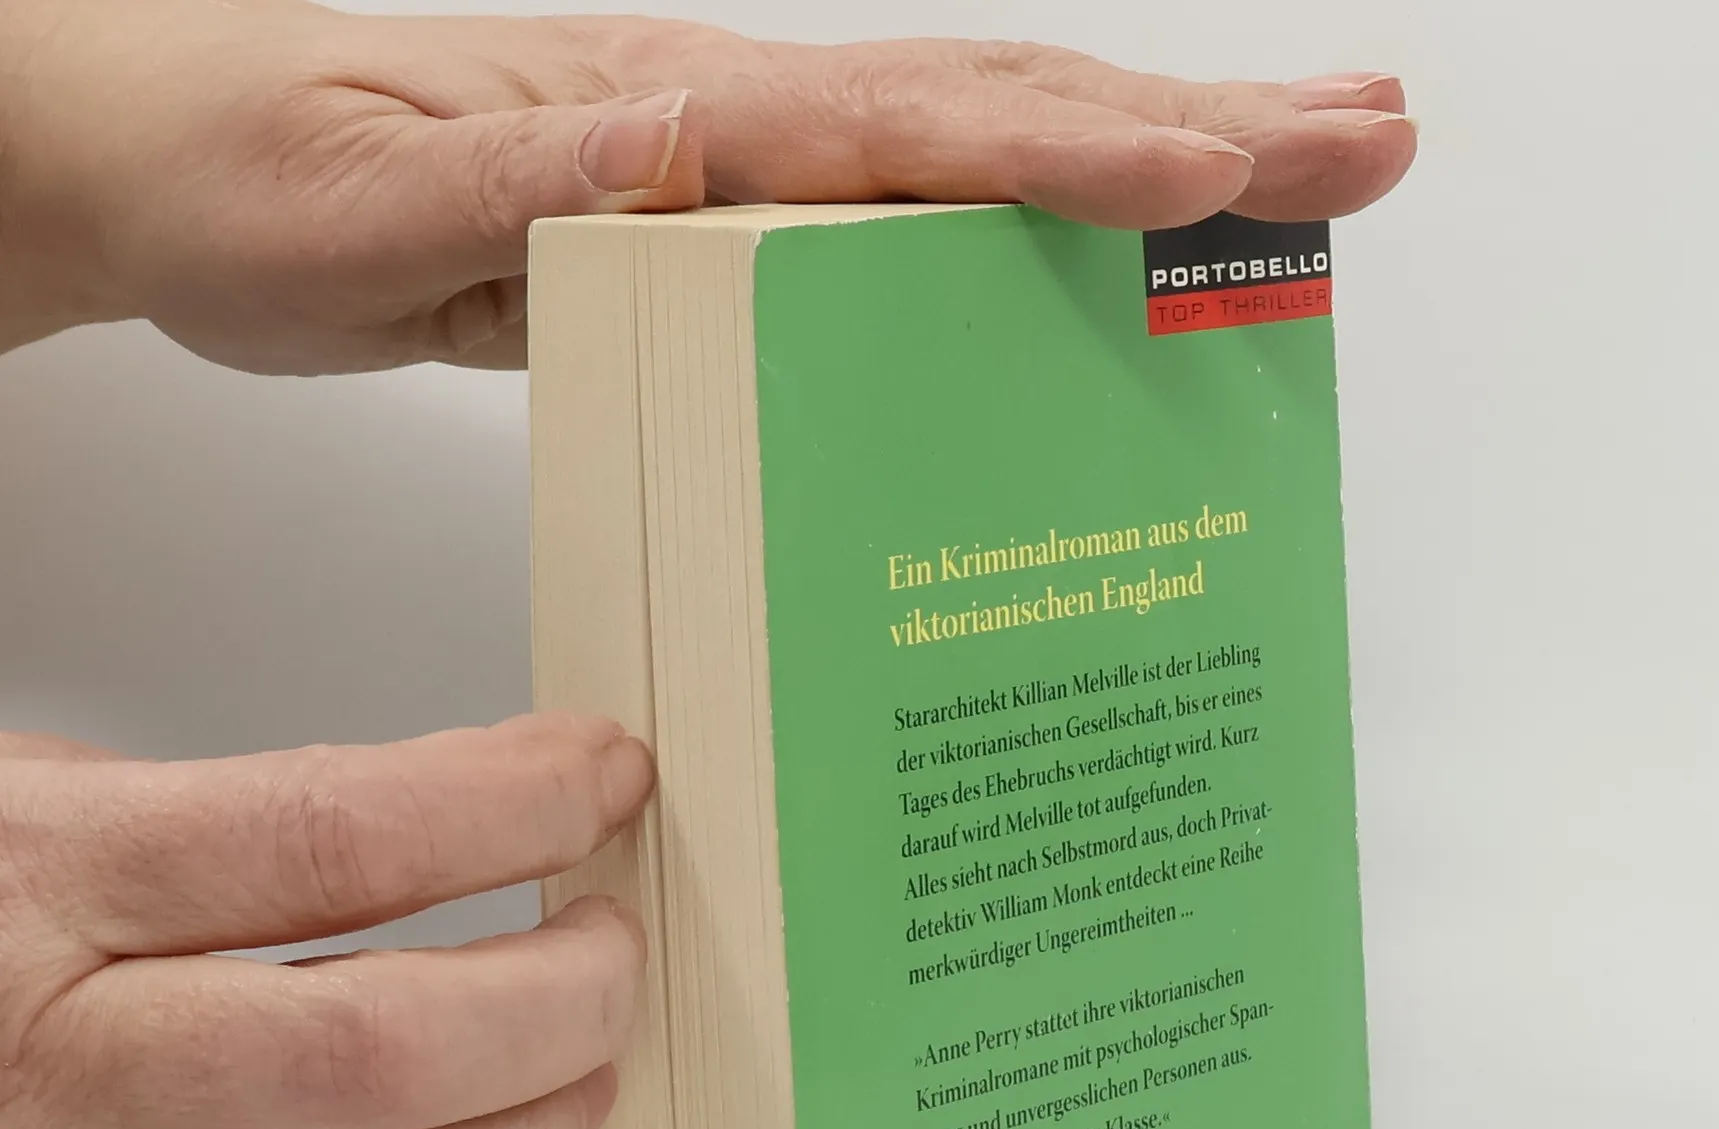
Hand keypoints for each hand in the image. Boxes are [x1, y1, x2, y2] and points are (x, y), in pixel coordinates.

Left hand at [0, 0, 1415, 370]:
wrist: (193, 160)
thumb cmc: (262, 177)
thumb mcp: (364, 204)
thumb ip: (528, 178)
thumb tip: (692, 139)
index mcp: (671, 109)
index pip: (905, 126)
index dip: (1069, 154)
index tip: (1224, 173)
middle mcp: (735, 118)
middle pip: (998, 108)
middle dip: (1196, 126)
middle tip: (1373, 140)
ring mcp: (745, 167)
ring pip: (978, 154)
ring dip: (1146, 164)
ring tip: (1304, 181)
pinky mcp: (729, 227)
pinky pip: (908, 235)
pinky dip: (1029, 238)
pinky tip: (1097, 276)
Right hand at [0, 715, 651, 1128]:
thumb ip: (162, 822)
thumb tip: (401, 832)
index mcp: (24, 887)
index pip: (341, 837)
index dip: (513, 803)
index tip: (603, 777)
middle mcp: (34, 1066)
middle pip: (378, 1055)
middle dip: (556, 1002)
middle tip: (617, 953)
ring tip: (584, 1079)